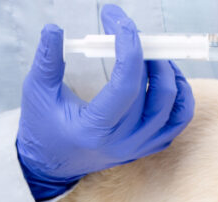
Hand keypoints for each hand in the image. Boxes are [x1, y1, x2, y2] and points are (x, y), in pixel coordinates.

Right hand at [16, 4, 193, 201]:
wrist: (51, 163)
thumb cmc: (42, 126)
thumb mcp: (37, 92)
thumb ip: (47, 60)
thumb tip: (54, 28)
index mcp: (95, 129)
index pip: (125, 85)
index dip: (129, 48)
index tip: (121, 22)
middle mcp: (124, 142)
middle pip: (154, 92)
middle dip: (148, 53)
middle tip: (131, 30)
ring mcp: (140, 146)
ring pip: (173, 106)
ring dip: (168, 72)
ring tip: (151, 50)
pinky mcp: (149, 146)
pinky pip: (178, 121)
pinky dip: (180, 96)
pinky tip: (168, 75)